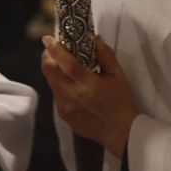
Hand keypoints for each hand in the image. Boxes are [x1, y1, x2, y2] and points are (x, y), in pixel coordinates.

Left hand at [40, 35, 138, 156]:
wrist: (121, 132)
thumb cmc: (122, 103)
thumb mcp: (118, 76)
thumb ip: (106, 55)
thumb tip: (95, 39)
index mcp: (89, 86)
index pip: (66, 64)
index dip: (55, 50)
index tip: (48, 38)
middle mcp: (74, 97)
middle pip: (50, 72)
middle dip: (48, 57)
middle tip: (53, 49)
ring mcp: (66, 108)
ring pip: (51, 83)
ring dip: (53, 70)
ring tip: (62, 64)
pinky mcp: (64, 115)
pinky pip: (55, 94)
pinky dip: (59, 84)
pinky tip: (70, 82)